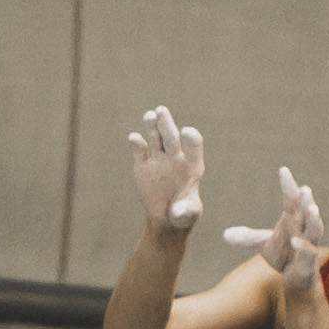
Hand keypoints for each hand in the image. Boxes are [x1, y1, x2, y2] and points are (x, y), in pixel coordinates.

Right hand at [127, 106, 206, 238]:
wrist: (165, 217)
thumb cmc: (183, 214)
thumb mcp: (188, 215)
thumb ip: (187, 211)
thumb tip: (178, 211)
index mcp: (192, 166)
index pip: (193, 148)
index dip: (191, 140)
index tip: (187, 132)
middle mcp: (175, 158)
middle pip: (171, 137)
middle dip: (167, 124)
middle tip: (161, 111)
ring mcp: (158, 159)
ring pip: (155, 138)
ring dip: (152, 126)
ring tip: (150, 115)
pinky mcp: (143, 164)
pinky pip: (140, 151)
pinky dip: (137, 143)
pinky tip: (134, 138)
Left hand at [225, 163, 328, 288]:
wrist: (297, 278)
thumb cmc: (284, 254)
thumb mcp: (263, 245)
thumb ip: (247, 238)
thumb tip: (225, 235)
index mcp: (293, 219)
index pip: (292, 199)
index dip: (288, 185)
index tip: (283, 169)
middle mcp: (303, 229)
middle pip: (307, 211)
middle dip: (307, 200)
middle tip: (305, 188)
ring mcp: (308, 244)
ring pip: (315, 229)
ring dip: (314, 219)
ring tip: (313, 208)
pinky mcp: (308, 261)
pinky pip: (309, 252)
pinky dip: (303, 246)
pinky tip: (295, 240)